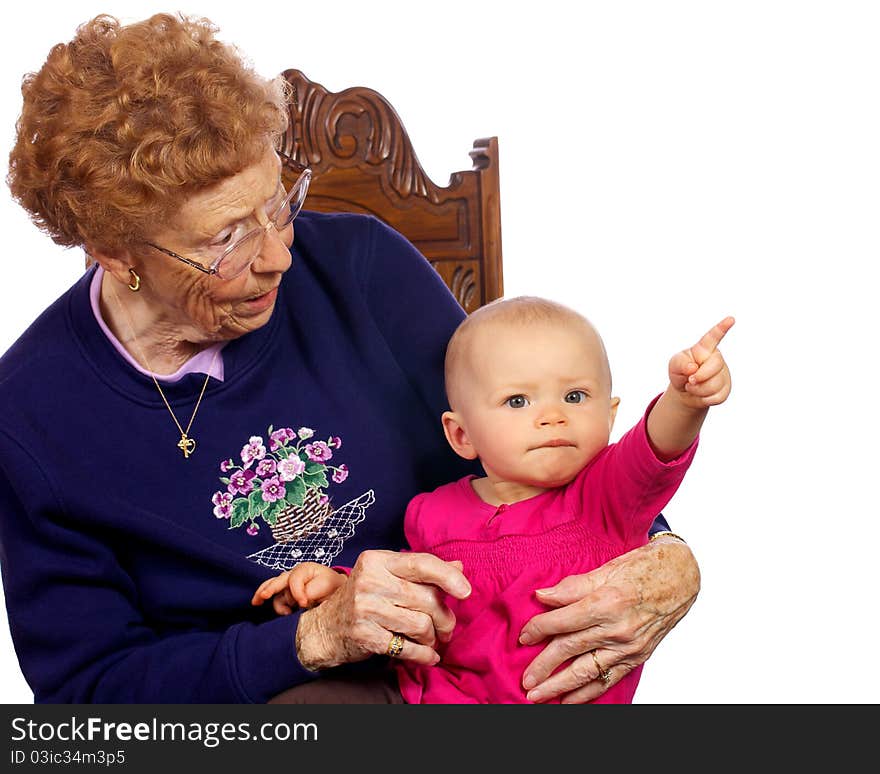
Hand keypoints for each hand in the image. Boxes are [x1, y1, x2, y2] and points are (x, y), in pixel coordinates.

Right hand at [251, 562, 345, 614]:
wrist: (337, 591)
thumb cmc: (334, 586)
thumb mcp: (329, 586)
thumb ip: (313, 591)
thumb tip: (299, 602)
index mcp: (306, 569)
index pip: (295, 579)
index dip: (297, 592)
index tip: (303, 604)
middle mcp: (295, 575)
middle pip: (279, 580)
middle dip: (270, 588)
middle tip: (264, 596)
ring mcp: (289, 585)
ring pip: (273, 588)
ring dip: (265, 594)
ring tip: (257, 603)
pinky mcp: (287, 595)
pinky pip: (276, 599)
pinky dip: (272, 604)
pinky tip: (276, 610)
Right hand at [294, 550, 470, 670]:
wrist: (325, 627)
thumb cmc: (365, 597)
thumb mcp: (388, 576)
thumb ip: (422, 571)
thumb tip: (459, 565)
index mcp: (378, 560)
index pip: (421, 563)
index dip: (448, 576)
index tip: (466, 591)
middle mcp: (370, 580)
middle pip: (426, 598)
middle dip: (445, 617)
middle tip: (447, 627)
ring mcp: (365, 608)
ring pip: (421, 625)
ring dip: (433, 638)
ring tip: (433, 640)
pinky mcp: (364, 635)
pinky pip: (406, 648)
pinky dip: (423, 655)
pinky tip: (428, 656)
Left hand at [518, 537, 699, 702]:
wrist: (681, 578)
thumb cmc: (643, 568)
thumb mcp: (606, 569)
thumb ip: (572, 586)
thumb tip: (542, 596)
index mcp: (607, 602)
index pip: (563, 621)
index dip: (539, 629)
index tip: (523, 635)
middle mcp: (617, 628)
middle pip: (571, 649)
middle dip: (544, 666)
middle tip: (525, 679)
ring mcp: (628, 646)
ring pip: (587, 671)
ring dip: (560, 686)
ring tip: (538, 695)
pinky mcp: (637, 657)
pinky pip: (608, 679)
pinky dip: (587, 693)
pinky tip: (569, 701)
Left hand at [668, 316, 734, 408]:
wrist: (685, 391)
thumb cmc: (681, 373)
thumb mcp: (674, 365)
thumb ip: (680, 363)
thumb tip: (693, 367)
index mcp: (704, 349)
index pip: (713, 337)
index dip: (722, 328)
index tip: (731, 319)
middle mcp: (716, 359)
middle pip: (715, 366)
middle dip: (699, 376)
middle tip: (690, 380)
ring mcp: (723, 374)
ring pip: (714, 384)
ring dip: (698, 390)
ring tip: (693, 386)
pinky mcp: (726, 388)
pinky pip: (717, 396)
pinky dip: (704, 398)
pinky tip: (701, 394)